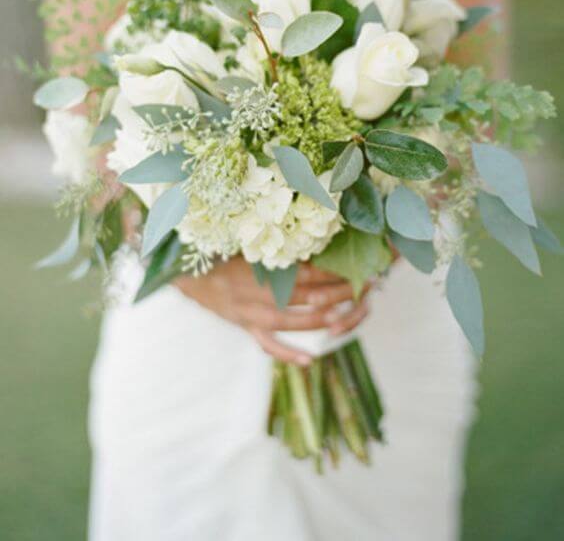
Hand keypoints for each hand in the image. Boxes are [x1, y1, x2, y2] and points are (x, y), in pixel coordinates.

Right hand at [173, 256, 370, 365]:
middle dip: (336, 293)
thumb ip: (275, 243)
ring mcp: (253, 314)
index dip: (333, 271)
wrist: (185, 272)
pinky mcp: (245, 327)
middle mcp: (261, 293)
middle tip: (361, 288)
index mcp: (264, 268)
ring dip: (321, 319)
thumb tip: (307, 235)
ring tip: (344, 315)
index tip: (354, 266)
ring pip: (294, 321)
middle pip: (307, 296)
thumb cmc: (219, 250)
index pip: (308, 271)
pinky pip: (269, 344)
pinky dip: (288, 354)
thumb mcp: (247, 241)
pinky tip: (309, 360)